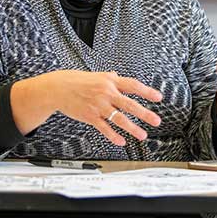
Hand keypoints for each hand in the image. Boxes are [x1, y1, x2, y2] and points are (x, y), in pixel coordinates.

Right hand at [11, 70, 161, 145]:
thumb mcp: (97, 75)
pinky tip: (121, 141)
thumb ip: (110, 77)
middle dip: (144, 113)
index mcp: (110, 81)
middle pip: (129, 104)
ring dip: (132, 128)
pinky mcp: (90, 116)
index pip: (133, 86)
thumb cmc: (78, 81)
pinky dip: (113, 136)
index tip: (158, 97)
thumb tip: (119, 76)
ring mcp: (98, 106)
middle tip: (156, 121)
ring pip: (118, 118)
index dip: (147, 92)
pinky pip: (104, 128)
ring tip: (142, 135)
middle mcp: (106, 93)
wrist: (58, 88)